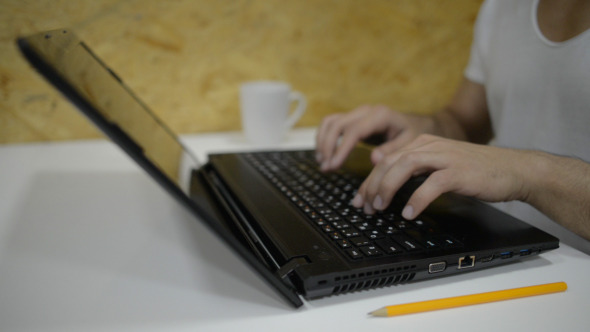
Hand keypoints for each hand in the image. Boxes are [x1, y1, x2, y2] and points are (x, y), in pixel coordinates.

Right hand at [315, 105, 434, 171]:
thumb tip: (373, 159)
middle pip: (337, 125)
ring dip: (322, 142)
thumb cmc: (412, 134)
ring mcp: (356, 113)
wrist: (413, 123)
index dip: (341, 148)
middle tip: (326, 168)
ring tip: (323, 163)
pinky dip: (323, 137)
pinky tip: (324, 154)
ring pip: (330, 122)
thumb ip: (392, 150)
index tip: (333, 166)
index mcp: (380, 115)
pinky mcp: (351, 118)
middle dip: (328, 147)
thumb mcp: (409, 142)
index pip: (354, 131)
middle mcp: (365, 110)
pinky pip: (330, 123)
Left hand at [351, 134, 531, 218]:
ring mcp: (445, 156)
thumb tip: (391, 189)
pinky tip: (409, 214)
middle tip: (365, 207)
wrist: (514, 170)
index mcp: (423, 143)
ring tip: (380, 208)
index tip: (360, 199)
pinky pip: (432, 184)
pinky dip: (417, 199)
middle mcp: (431, 145)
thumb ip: (418, 172)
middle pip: (390, 162)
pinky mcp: (459, 171)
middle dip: (372, 185)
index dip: (369, 180)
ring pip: (406, 166)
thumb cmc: (477, 172)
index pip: (387, 159)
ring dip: (388, 188)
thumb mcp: (441, 166)